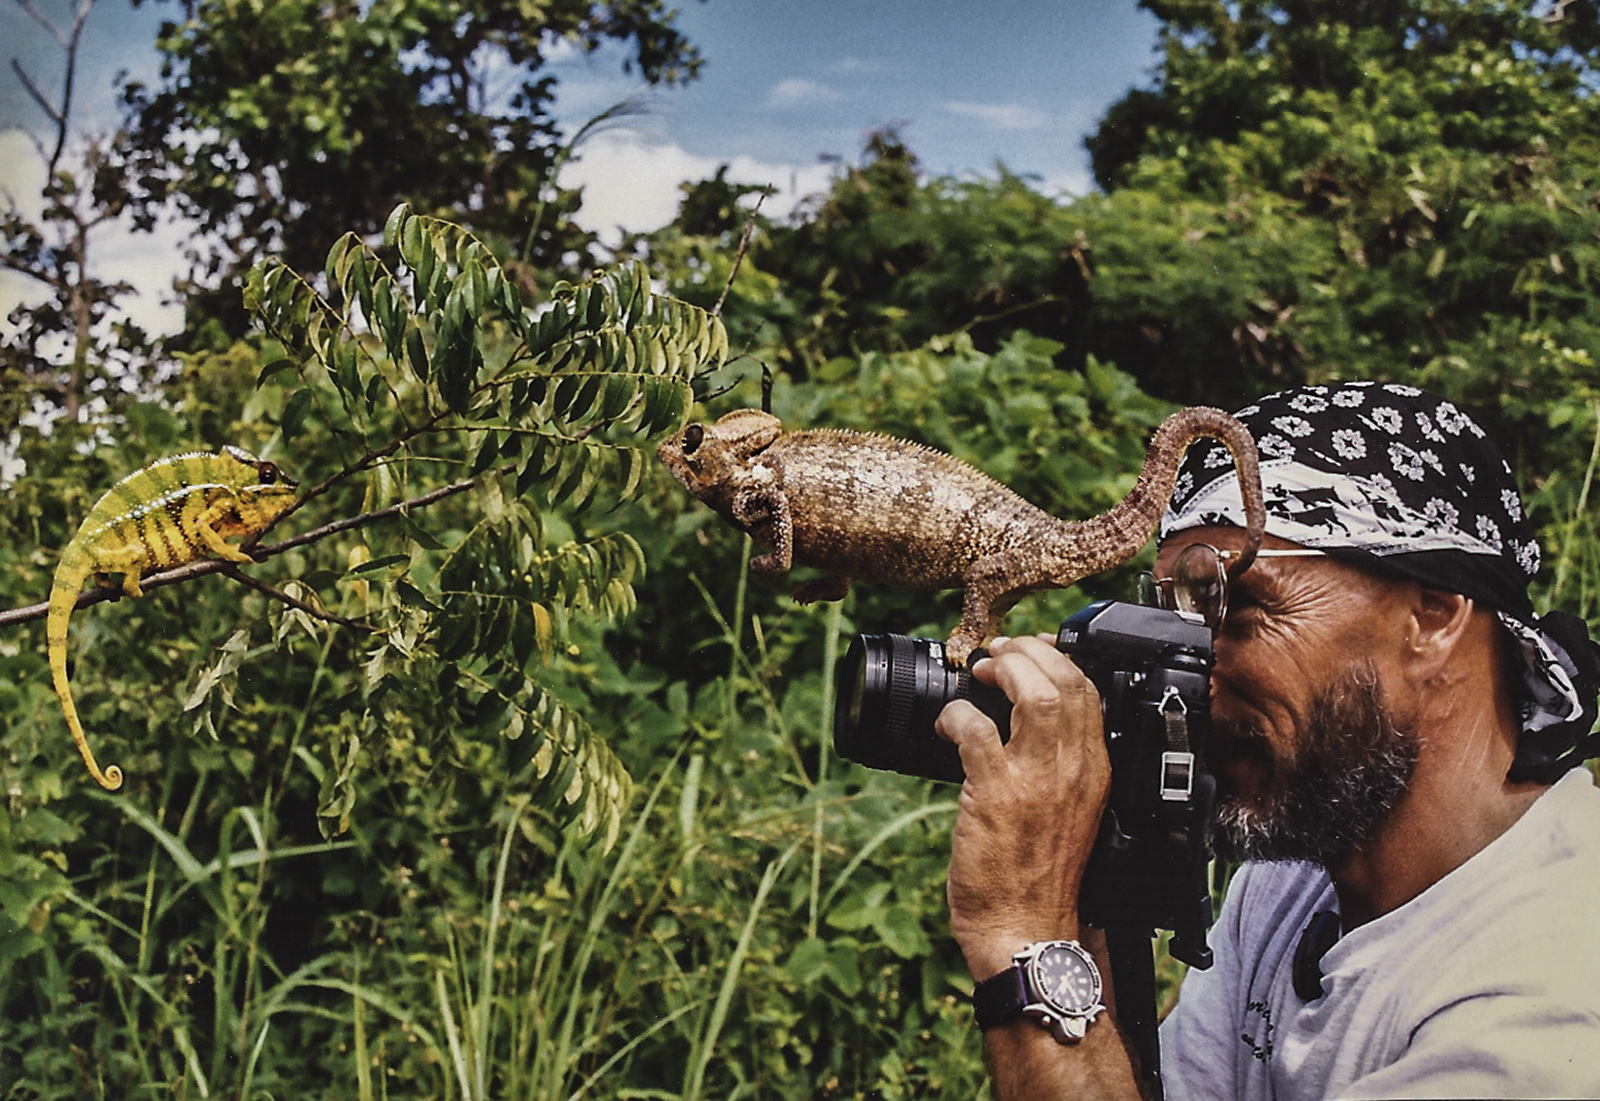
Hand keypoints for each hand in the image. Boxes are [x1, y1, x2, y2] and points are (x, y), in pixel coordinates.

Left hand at [936, 635, 1109, 978]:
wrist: (1027, 932)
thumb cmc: (1042, 879)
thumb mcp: (1073, 814)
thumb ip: (1060, 770)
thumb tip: (1025, 726)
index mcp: (1096, 773)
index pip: (1091, 693)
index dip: (1059, 661)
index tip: (1032, 654)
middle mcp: (1075, 771)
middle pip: (1067, 682)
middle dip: (1029, 652)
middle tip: (999, 653)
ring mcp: (1037, 781)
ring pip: (1033, 694)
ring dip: (1003, 669)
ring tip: (981, 670)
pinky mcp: (995, 794)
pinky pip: (975, 729)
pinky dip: (956, 714)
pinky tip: (947, 723)